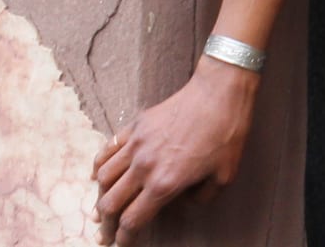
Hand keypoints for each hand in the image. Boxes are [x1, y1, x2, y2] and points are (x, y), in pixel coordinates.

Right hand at [92, 58, 258, 243]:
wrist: (219, 92)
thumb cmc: (226, 133)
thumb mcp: (225, 174)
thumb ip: (203, 196)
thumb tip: (186, 201)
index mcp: (165, 184)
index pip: (133, 220)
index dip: (124, 238)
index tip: (122, 244)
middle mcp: (144, 167)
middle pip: (110, 204)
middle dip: (106, 225)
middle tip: (107, 233)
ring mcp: (136, 145)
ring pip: (103, 178)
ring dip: (100, 197)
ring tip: (102, 207)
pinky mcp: (135, 127)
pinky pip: (107, 151)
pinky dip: (98, 166)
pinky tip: (98, 175)